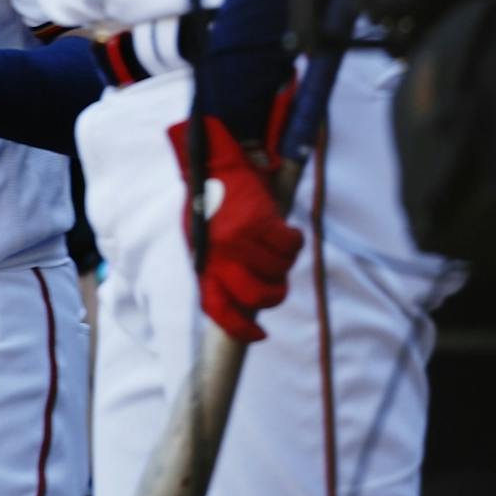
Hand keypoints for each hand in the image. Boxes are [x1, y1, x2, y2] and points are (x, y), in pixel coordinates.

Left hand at [167, 116, 302, 342]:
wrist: (211, 160)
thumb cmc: (209, 202)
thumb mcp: (201, 238)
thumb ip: (216, 266)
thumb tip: (240, 299)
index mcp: (203, 262)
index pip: (218, 308)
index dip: (239, 328)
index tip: (258, 335)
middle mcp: (220, 256)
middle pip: (258, 298)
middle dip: (273, 294)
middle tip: (275, 278)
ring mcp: (240, 241)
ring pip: (279, 273)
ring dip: (284, 262)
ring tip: (277, 245)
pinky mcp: (260, 222)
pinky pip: (290, 246)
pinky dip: (294, 241)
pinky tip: (288, 231)